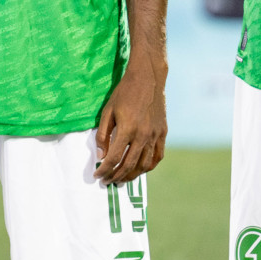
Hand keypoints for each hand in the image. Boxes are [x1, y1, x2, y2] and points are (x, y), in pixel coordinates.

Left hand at [94, 61, 166, 184]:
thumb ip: (103, 135)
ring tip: (122, 179)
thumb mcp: (108, 111)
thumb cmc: (124, 93)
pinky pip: (157, 157)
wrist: (148, 78)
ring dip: (132, 175)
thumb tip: (101, 156)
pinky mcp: (163, 133)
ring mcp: (155, 135)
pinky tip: (140, 169)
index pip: (113, 158)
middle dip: (116, 176)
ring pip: (145, 165)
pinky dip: (149, 167)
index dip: (104, 170)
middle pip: (129, 165)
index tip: (97, 175)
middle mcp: (143, 135)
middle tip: (107, 181)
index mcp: (127, 129)